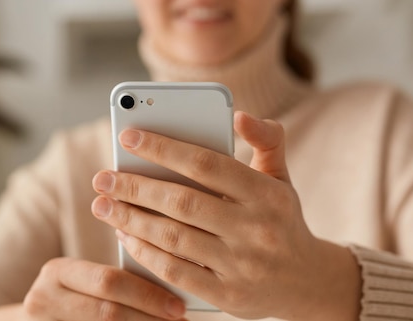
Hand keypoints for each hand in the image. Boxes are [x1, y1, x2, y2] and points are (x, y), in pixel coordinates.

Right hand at [21, 257, 187, 320]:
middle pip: (107, 312)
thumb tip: (168, 286)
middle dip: (149, 318)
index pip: (108, 281)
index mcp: (57, 271)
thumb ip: (113, 280)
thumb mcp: (82, 280)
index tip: (179, 306)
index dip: (147, 295)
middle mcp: (44, 298)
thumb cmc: (71, 295)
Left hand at [92, 111, 360, 320]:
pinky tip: (125, 237)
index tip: (127, 137)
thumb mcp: (281, 178)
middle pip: (182, 202)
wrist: (309, 283)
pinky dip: (146, 254)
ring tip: (103, 205)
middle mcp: (256, 229)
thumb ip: (266, 141)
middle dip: (135, 187)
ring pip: (174, 237)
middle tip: (102, 178)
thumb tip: (240, 115)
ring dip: (131, 220)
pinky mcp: (228, 296)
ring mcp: (242, 266)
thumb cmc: (282, 220)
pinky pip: (176, 272)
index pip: (207, 164)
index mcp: (266, 194)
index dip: (164, 148)